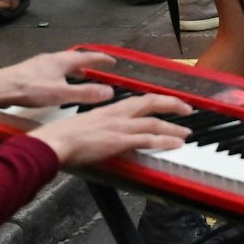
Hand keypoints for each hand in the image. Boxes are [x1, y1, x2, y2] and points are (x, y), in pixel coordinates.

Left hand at [0, 49, 119, 107]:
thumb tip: (110, 92)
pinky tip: (57, 80)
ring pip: (62, 62)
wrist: (0, 88)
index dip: (101, 59)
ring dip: (74, 67)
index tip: (113, 61)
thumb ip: (86, 93)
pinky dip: (62, 71)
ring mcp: (40, 62)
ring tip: (80, 74)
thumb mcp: (62, 94)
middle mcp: (52, 57)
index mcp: (63, 61)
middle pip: (75, 57)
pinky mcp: (30, 69)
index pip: (88, 57)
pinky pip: (52, 67)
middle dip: (88, 61)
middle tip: (98, 66)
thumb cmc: (32, 90)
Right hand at [28, 92, 192, 166]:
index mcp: (110, 109)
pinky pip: (148, 140)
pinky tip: (175, 144)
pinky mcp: (120, 141)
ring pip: (155, 123)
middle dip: (173, 105)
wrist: (55, 142)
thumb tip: (108, 133)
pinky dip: (164, 141)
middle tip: (188, 110)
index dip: (158, 100)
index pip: (139, 100)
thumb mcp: (86, 125)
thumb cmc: (63, 136)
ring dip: (173, 128)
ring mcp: (120, 127)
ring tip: (186, 133)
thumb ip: (101, 126)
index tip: (169, 102)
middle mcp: (118, 114)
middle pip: (152, 103)